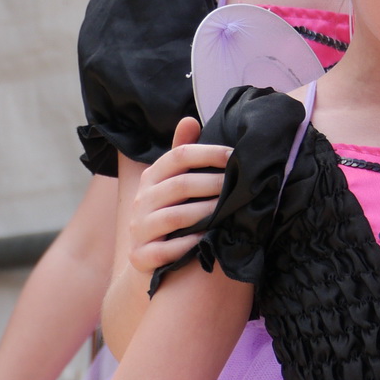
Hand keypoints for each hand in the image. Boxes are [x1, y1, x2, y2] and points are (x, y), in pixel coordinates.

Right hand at [125, 117, 230, 275]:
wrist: (146, 260)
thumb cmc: (170, 212)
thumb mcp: (173, 181)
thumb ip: (183, 153)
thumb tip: (190, 119)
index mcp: (152, 177)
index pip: (179, 156)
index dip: (209, 153)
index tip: (236, 156)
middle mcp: (141, 200)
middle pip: (180, 185)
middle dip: (213, 184)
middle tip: (240, 186)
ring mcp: (139, 229)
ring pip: (174, 217)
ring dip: (205, 213)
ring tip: (230, 211)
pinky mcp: (140, 256)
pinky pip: (164, 250)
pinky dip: (188, 245)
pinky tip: (208, 241)